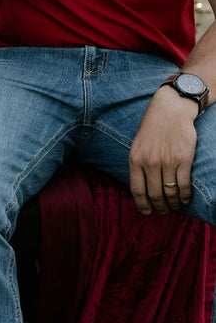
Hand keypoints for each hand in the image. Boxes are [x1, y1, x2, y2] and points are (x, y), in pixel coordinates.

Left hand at [128, 86, 196, 213]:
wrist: (170, 110)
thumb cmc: (153, 128)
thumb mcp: (138, 145)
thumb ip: (138, 164)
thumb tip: (140, 188)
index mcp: (135, 159)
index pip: (137, 190)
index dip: (142, 205)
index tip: (147, 212)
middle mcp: (150, 162)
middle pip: (154, 195)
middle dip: (160, 207)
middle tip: (164, 211)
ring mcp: (167, 161)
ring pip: (170, 193)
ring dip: (174, 204)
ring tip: (176, 206)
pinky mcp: (183, 159)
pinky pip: (184, 185)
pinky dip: (185, 196)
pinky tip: (186, 199)